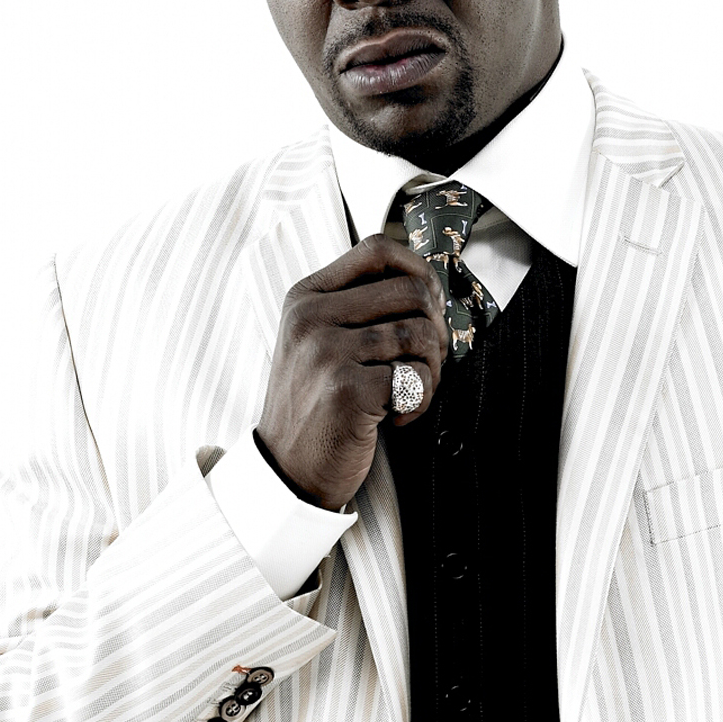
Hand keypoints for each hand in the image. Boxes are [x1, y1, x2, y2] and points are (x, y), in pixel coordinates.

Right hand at [256, 235, 448, 509]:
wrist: (286, 470)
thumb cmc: (313, 407)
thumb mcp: (316, 342)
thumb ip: (356, 309)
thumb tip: (426, 286)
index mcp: (305, 298)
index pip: (376, 251)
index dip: (418, 270)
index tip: (430, 302)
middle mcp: (312, 319)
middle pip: (411, 291)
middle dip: (436, 329)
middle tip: (424, 362)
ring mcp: (327, 353)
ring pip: (421, 335)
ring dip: (430, 371)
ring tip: (407, 394)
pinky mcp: (348, 390)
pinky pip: (416, 378)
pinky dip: (420, 401)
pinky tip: (397, 417)